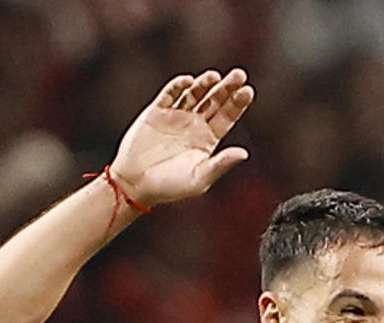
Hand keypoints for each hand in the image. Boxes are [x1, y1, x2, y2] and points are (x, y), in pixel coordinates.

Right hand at [108, 68, 253, 208]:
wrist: (136, 183)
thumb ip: (221, 164)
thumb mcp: (200, 178)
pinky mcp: (156, 112)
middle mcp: (194, 125)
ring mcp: (175, 116)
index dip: (238, 103)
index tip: (248, 91)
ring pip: (194, 94)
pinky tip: (188, 81)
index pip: (227, 116)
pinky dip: (178, 86)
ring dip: (204, 83)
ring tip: (214, 76)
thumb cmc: (170, 186)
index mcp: (208, 139)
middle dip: (227, 87)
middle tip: (240, 75)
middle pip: (215, 100)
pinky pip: (169, 94)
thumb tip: (244, 154)